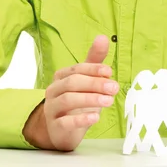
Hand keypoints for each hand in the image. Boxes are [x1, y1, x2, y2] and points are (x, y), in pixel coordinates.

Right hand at [23, 34, 118, 150]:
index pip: (76, 69)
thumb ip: (94, 61)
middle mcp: (53, 90)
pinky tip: (95, 118)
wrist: (62, 130)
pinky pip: (65, 122)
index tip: (109, 72)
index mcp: (61, 77)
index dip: (93, 69)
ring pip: (68, 100)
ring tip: (109, 101)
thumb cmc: (77, 101)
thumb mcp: (87, 81)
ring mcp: (52, 109)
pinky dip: (80, 119)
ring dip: (90, 99)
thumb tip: (103, 37)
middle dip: (95, 84)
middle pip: (72, 83)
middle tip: (114, 87)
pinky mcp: (55, 127)